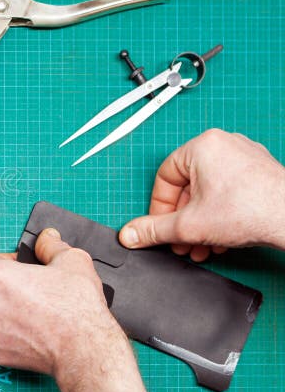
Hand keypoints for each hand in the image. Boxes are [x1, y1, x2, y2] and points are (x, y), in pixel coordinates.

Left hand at [0, 228, 116, 375]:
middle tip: (35, 292)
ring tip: (37, 314)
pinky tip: (34, 333)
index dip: (4, 262)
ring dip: (9, 312)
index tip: (20, 268)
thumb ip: (50, 245)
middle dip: (9, 289)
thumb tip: (46, 239)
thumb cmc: (77, 309)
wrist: (86, 350)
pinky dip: (12, 335)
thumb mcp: (72, 260)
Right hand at [119, 129, 284, 260]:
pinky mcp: (261, 172)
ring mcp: (245, 157)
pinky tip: (222, 239)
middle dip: (183, 221)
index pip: (165, 178)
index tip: (161, 227)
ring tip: (202, 246)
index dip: (159, 208)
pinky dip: (221, 215)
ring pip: (209, 193)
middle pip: (188, 188)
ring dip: (201, 223)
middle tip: (181, 242)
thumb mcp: (187, 226)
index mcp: (201, 146)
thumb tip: (130, 234)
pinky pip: (229, 192)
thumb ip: (154, 230)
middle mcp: (224, 145)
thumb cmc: (250, 211)